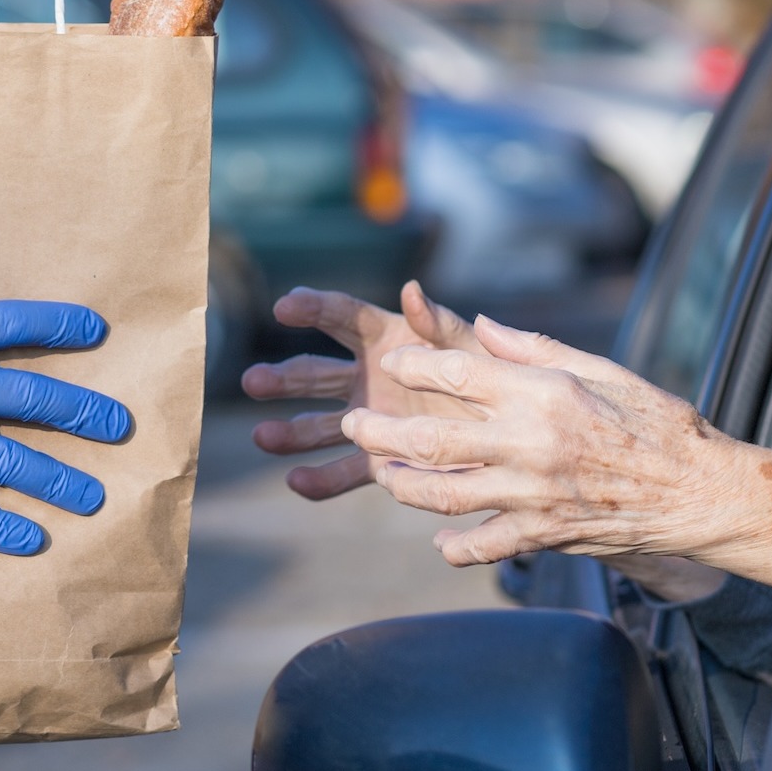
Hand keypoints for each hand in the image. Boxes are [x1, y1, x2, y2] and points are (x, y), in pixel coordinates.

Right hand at [240, 281, 482, 498]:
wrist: (518, 440)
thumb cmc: (501, 384)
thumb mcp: (476, 354)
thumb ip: (442, 326)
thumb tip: (411, 289)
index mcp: (391, 339)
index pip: (344, 318)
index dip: (313, 308)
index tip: (284, 306)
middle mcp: (371, 377)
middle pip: (317, 372)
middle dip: (284, 378)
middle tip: (254, 382)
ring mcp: (370, 421)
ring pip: (318, 425)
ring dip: (289, 431)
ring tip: (262, 437)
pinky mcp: (379, 461)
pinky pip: (342, 471)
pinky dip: (320, 479)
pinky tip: (296, 481)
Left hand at [347, 316, 771, 595]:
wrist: (702, 492)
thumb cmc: (658, 422)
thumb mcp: (602, 368)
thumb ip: (535, 348)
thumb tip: (480, 324)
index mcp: (542, 393)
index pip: (457, 374)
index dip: (414, 366)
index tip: (390, 361)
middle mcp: (530, 444)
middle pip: (432, 439)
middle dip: (380, 432)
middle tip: (352, 425)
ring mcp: (534, 494)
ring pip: (444, 495)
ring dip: (402, 486)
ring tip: (381, 475)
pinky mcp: (545, 534)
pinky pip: (486, 545)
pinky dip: (457, 547)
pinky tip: (440, 542)